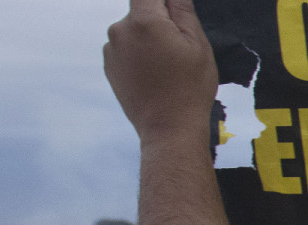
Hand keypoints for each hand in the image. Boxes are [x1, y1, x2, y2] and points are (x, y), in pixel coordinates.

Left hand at [104, 0, 218, 144]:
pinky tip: (154, 76)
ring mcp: (111, 49)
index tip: (174, 17)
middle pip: (141, 11)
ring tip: (166, 67)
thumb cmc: (189, 88)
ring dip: (148, 39)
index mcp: (144, 20)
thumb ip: (182, 9)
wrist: (169, 129)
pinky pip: (126, 49)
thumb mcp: (197, 45)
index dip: (163, 2)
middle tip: (179, 49)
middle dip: (159, 21)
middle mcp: (120, 29)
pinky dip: (139, 55)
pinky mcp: (109, 66)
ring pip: (133, 30)